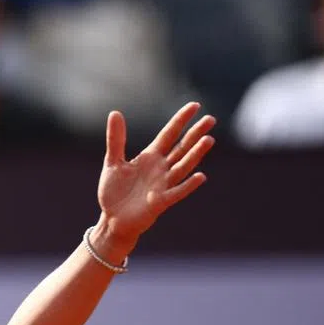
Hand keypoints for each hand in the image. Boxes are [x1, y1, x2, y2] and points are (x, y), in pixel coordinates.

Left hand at [95, 102, 214, 256]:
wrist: (112, 219)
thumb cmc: (114, 192)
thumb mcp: (112, 162)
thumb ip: (116, 140)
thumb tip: (115, 113)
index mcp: (150, 157)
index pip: (169, 135)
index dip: (181, 121)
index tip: (195, 106)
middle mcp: (161, 169)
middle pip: (181, 148)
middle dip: (195, 134)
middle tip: (211, 119)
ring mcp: (163, 185)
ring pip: (183, 167)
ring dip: (195, 154)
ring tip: (208, 139)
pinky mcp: (160, 202)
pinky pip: (176, 192)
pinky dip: (188, 185)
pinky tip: (201, 176)